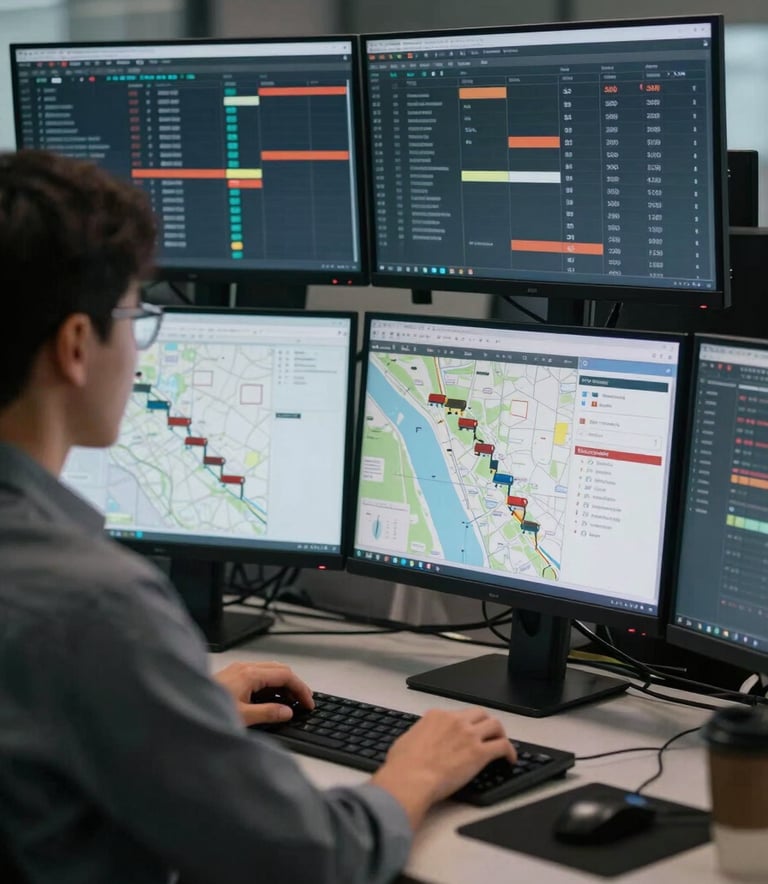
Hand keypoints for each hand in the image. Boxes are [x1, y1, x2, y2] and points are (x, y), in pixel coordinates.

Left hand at [213, 661, 313, 726]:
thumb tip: (287, 712)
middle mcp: (244, 668)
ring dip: (282, 685)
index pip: (285, 675)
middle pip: (279, 670)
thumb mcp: (242, 717)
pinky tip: (270, 700)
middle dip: (294, 684)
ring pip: (269, 672)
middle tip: (303, 702)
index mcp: (249, 674)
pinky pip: (258, 676)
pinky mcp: (232, 677)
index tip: (309, 703)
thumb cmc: (206, 710)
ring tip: (290, 703)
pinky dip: (270, 686)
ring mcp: (237, 671)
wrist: (181, 708)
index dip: (301, 688)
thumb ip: (268, 714)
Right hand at [371, 707, 515, 828]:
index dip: (464, 724)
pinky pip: (503, 746)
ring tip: (502, 744)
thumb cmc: (403, 766)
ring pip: (495, 725)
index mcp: (436, 716)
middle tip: (489, 734)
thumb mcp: (406, 741)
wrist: (410, 779)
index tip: (467, 733)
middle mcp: (455, 721)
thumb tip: (418, 743)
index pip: (457, 714)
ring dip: (500, 734)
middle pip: (479, 714)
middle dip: (486, 723)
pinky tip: (509, 760)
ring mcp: (469, 735)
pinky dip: (510, 751)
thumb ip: (418, 737)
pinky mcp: (480, 753)